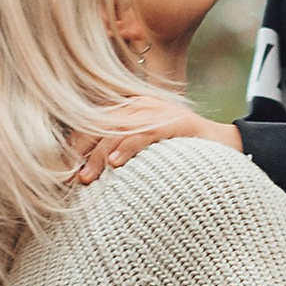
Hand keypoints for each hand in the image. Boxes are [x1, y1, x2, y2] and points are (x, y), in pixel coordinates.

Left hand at [66, 96, 243, 185]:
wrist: (225, 147)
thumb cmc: (180, 154)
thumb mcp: (144, 152)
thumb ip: (119, 154)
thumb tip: (87, 176)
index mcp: (127, 110)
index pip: (90, 124)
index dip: (73, 147)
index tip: (60, 172)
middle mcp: (138, 105)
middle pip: (98, 126)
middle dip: (79, 154)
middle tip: (68, 179)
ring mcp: (156, 111)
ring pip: (116, 131)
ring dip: (97, 157)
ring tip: (86, 179)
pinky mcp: (174, 123)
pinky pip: (145, 133)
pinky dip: (128, 147)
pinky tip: (116, 164)